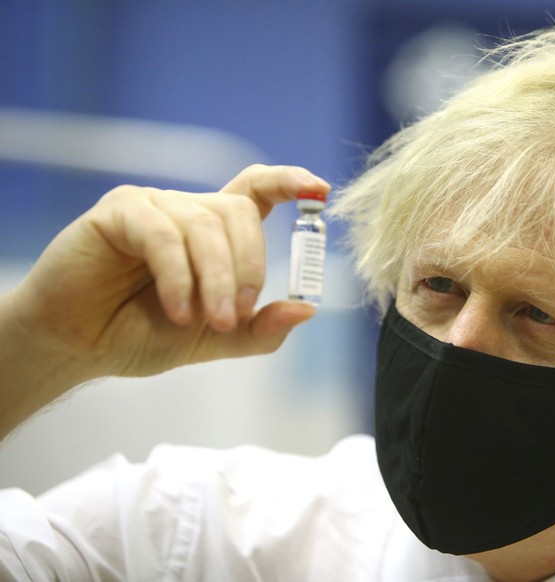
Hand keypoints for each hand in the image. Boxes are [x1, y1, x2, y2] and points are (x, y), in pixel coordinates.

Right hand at [5, 164, 329, 380]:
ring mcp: (154, 206)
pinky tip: (177, 310)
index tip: (320, 190)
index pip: (257, 190)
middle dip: (249, 267)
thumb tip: (308, 309)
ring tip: (207, 320)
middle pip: (240, 213)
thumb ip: (260, 328)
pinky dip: (179, 276)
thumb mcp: (216, 337)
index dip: (289, 182)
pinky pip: (164, 235)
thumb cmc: (144, 334)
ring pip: (206, 226)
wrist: (80, 347)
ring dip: (216, 279)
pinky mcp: (119, 212)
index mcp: (215, 233)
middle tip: (235, 315)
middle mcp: (188, 211)